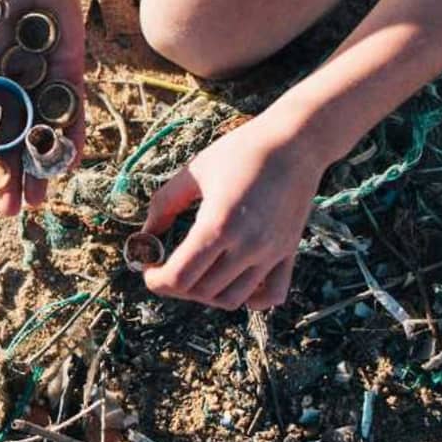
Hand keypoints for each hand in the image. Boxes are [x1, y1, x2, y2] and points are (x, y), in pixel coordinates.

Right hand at [0, 0, 85, 216]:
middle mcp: (13, 93)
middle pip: (11, 145)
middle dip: (10, 178)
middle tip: (10, 211)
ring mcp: (43, 87)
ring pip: (41, 137)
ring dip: (39, 169)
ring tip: (37, 202)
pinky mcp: (71, 77)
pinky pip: (72, 113)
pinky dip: (71, 136)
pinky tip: (70, 163)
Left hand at [139, 114, 322, 309]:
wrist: (296, 141)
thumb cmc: (241, 150)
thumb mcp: (195, 171)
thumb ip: (165, 204)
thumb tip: (145, 235)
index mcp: (218, 224)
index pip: (179, 278)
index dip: (156, 280)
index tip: (149, 269)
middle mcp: (247, 245)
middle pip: (202, 292)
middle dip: (176, 286)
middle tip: (167, 267)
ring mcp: (271, 252)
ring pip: (232, 300)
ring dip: (207, 295)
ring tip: (197, 274)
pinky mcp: (289, 252)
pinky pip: (271, 295)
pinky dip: (250, 299)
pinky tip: (234, 280)